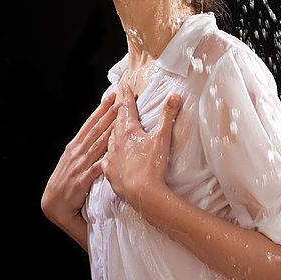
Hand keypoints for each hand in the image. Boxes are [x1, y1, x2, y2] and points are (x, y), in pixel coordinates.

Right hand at [41, 92, 121, 228]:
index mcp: (74, 146)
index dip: (100, 110)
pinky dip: (105, 159)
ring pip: (97, 144)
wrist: (52, 204)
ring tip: (120, 118)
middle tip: (120, 100)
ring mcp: (79, 165)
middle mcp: (76, 152)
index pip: (89, 124)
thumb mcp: (73, 161)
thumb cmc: (65, 182)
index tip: (111, 96)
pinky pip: (96, 168)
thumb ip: (85, 149)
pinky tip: (115, 151)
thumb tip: (99, 136)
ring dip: (109, 129)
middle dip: (108, 114)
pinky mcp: (81, 180)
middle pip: (95, 130)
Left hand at [102, 84, 181, 213]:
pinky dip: (108, 154)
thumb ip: (168, 116)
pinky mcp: (109, 172)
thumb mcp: (163, 138)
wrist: (142, 192)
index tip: (124, 87)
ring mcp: (111, 157)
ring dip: (112, 131)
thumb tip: (174, 96)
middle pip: (116, 122)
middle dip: (119, 112)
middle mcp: (116, 141)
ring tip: (114, 128)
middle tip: (120, 104)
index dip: (127, 97)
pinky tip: (108, 156)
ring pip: (109, 139)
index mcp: (129, 131)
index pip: (127, 109)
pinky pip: (105, 159)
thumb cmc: (153, 165)